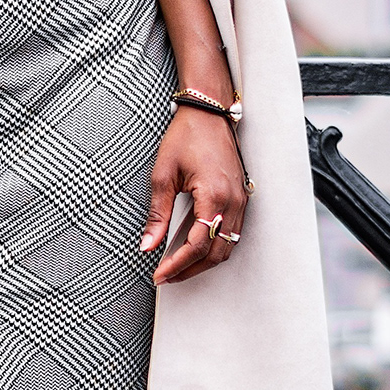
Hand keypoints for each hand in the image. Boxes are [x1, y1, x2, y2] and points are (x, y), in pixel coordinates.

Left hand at [143, 107, 248, 284]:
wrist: (208, 113)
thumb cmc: (187, 136)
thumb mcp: (164, 175)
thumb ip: (157, 215)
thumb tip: (148, 245)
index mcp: (214, 196)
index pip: (198, 245)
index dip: (178, 265)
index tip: (160, 275)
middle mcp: (233, 202)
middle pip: (216, 253)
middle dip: (190, 269)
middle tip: (166, 276)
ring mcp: (241, 201)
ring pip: (228, 246)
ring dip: (204, 262)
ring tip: (178, 266)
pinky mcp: (241, 198)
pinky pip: (233, 233)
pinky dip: (215, 247)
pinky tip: (196, 248)